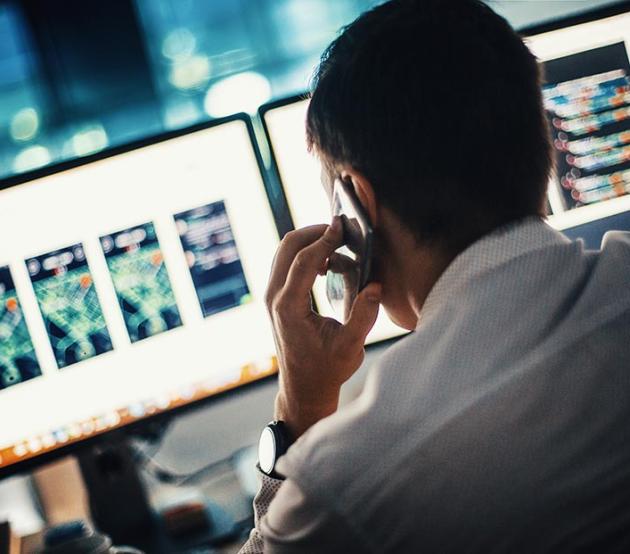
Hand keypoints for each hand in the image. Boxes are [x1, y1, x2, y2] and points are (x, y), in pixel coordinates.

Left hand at [265, 218, 381, 438]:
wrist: (304, 387)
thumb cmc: (326, 369)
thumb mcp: (351, 347)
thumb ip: (363, 315)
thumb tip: (375, 284)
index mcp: (289, 308)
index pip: (304, 261)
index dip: (324, 240)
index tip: (343, 227)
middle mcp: (274, 298)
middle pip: (288, 246)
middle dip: (314, 232)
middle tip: (341, 232)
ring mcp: (272, 296)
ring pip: (284, 251)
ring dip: (310, 242)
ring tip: (338, 250)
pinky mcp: (276, 297)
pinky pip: (286, 262)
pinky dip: (305, 254)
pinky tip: (327, 266)